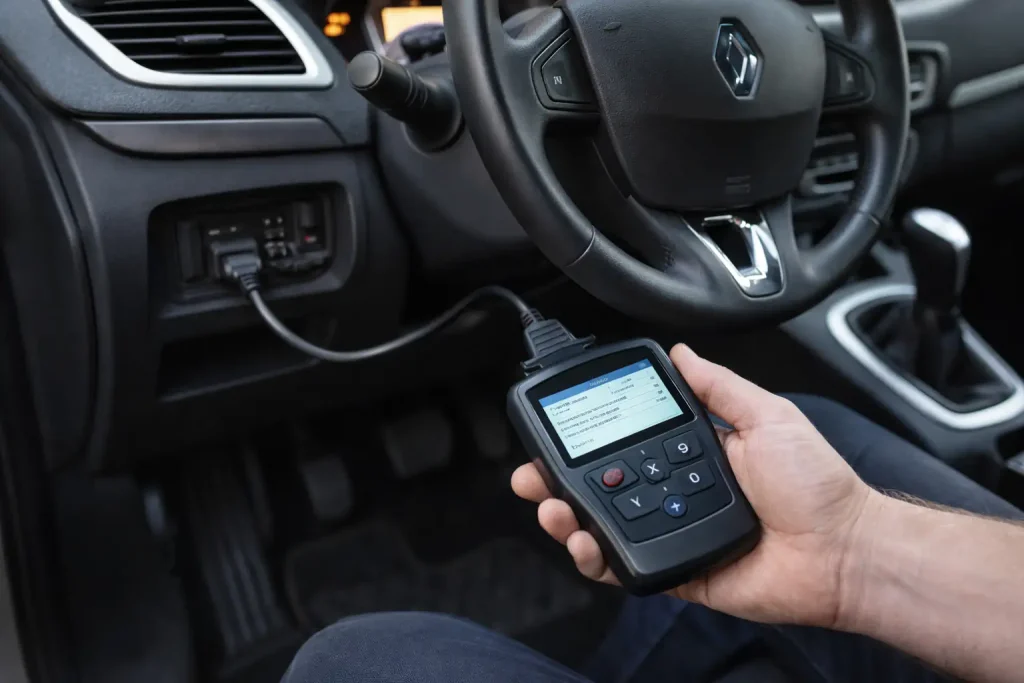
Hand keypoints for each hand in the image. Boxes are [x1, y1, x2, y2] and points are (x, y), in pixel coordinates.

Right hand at [511, 344, 876, 628]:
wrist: (843, 551)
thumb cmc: (816, 486)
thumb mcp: (767, 416)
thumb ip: (719, 387)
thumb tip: (682, 354)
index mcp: (692, 454)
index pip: (625, 443)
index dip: (585, 440)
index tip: (556, 431)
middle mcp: (675, 492)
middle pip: (601, 485)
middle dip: (556, 480)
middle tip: (532, 476)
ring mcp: (672, 532)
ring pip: (602, 526)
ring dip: (566, 517)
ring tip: (553, 508)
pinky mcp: (677, 571)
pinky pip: (626, 567)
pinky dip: (596, 560)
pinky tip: (583, 543)